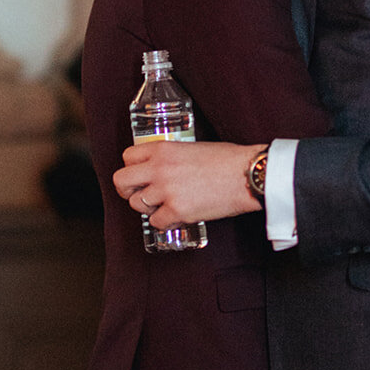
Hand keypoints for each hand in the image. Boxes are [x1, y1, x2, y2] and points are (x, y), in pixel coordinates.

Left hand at [113, 140, 263, 228]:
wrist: (248, 175)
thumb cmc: (228, 160)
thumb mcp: (192, 147)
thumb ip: (170, 158)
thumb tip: (158, 170)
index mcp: (163, 149)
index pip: (127, 157)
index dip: (132, 168)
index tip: (139, 175)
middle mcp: (159, 168)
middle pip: (121, 181)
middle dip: (128, 190)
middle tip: (139, 195)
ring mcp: (167, 190)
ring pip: (137, 204)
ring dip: (149, 207)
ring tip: (165, 205)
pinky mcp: (178, 211)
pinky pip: (156, 222)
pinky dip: (165, 222)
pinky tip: (177, 216)